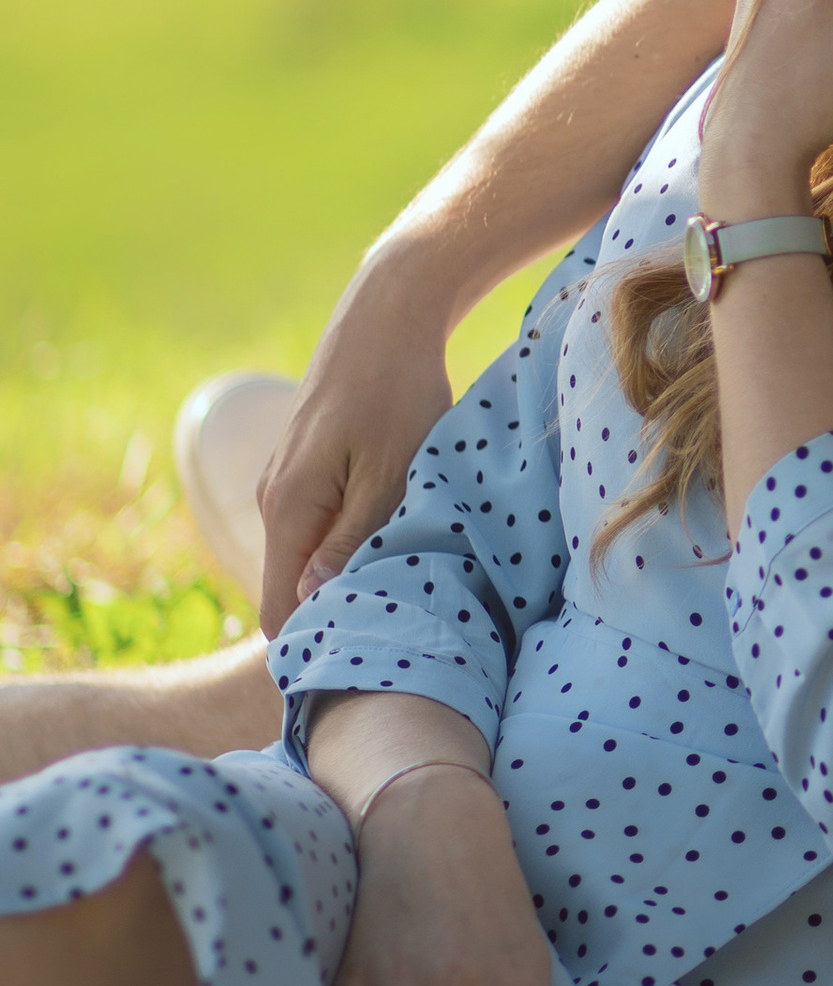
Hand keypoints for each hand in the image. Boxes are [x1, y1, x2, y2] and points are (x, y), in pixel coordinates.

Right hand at [258, 248, 459, 636]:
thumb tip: (309, 600)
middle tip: (394, 644)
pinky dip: (349, 548)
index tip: (359, 671)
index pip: (275, 611)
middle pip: (290, 591)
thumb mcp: (389, 470)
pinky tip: (395, 549)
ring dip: (347, 582)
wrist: (388, 314)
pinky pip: (318, 530)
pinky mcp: (307, 471)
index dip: (311, 647)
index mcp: (288, 509)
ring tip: (403, 601)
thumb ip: (350, 538)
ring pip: (307, 560)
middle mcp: (275, 502)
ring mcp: (287, 485)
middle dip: (334, 619)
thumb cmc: (399, 390)